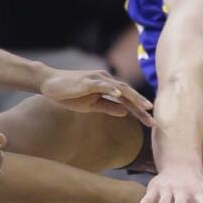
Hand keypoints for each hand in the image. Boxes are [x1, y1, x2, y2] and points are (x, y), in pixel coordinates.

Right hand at [39, 68, 153, 124]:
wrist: (49, 83)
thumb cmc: (69, 94)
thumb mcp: (92, 105)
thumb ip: (108, 107)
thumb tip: (126, 112)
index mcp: (108, 87)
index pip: (128, 100)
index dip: (140, 111)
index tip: (151, 123)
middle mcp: (106, 80)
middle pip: (129, 94)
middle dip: (142, 107)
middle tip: (154, 121)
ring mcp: (98, 79)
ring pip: (121, 88)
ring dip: (134, 98)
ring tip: (146, 108)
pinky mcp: (88, 81)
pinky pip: (103, 85)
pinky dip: (112, 90)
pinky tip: (121, 96)